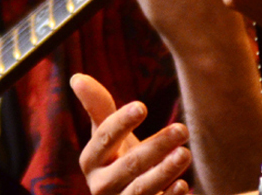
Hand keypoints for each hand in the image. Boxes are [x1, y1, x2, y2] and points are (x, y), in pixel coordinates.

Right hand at [71, 74, 190, 194]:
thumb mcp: (107, 134)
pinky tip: (184, 185)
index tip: (142, 106)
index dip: (121, 122)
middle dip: (156, 147)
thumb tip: (76, 77)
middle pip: (128, 165)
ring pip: (141, 190)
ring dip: (164, 171)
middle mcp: (101, 186)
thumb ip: (97, 106)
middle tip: (182, 129)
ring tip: (185, 153)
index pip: (104, 138)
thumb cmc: (119, 158)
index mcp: (91, 161)